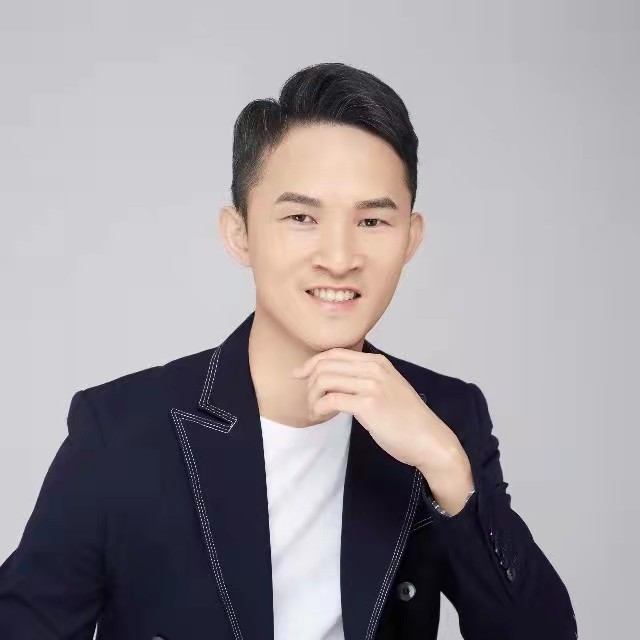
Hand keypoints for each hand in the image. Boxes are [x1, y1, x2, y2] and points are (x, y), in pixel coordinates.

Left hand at [292, 348, 465, 475]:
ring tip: (316, 413)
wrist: (429, 439)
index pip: (334, 353)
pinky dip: (319, 409)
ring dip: (312, 398)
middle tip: (310, 403)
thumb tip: (332, 380)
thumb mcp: (386, 388)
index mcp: (377, 361)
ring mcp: (371, 385)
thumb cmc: (407, 420)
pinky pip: (330, 400)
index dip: (311, 363)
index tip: (298, 375)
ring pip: (324, 381)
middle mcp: (374, 368)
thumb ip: (364, 379)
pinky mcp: (368, 404)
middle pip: (325, 365)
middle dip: (309, 384)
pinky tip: (322, 417)